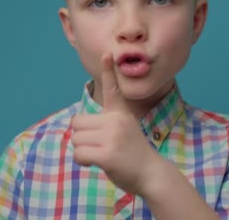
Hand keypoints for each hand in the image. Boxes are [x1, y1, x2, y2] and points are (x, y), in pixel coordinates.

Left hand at [71, 54, 162, 194]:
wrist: (151, 174)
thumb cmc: (133, 153)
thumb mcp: (124, 129)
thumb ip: (105, 123)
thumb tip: (76, 125)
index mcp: (121, 113)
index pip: (112, 89)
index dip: (108, 71)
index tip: (106, 54)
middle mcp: (116, 121)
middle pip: (77, 122)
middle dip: (82, 135)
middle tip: (99, 145)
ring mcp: (112, 137)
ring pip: (76, 139)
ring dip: (83, 149)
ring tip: (101, 154)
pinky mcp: (107, 154)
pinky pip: (79, 154)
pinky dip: (82, 161)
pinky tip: (95, 163)